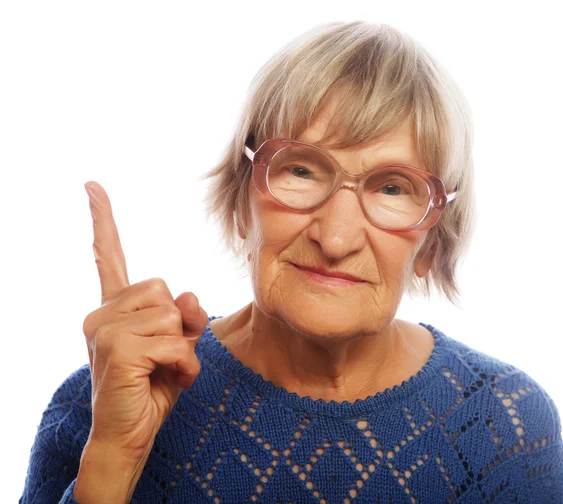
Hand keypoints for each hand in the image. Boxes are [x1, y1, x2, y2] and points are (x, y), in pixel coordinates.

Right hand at [76, 181, 206, 499]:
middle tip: (167, 355)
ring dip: (183, 347)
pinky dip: (185, 363)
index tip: (92, 186)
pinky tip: (170, 379)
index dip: (103, 220)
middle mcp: (102, 313)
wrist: (131, 432)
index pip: (110, 256)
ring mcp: (104, 329)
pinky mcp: (118, 348)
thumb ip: (185, 317)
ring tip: (167, 369)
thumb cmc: (153, 387)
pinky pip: (174, 341)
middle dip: (178, 324)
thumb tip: (187, 295)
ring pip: (172, 314)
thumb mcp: (179, 345)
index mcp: (114, 309)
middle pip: (163, 289)